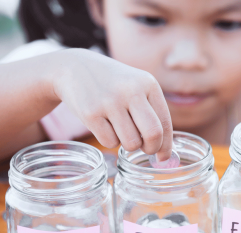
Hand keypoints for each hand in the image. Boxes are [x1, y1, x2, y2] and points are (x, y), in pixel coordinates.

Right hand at [49, 48, 172, 160]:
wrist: (74, 67)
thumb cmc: (112, 84)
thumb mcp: (136, 86)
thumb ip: (152, 111)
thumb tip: (165, 149)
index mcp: (148, 84)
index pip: (165, 122)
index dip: (166, 145)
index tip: (163, 157)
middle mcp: (131, 91)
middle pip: (153, 134)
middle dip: (152, 149)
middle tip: (146, 150)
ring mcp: (110, 102)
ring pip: (131, 143)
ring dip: (128, 144)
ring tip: (120, 129)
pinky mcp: (90, 113)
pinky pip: (109, 143)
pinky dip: (109, 141)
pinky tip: (104, 125)